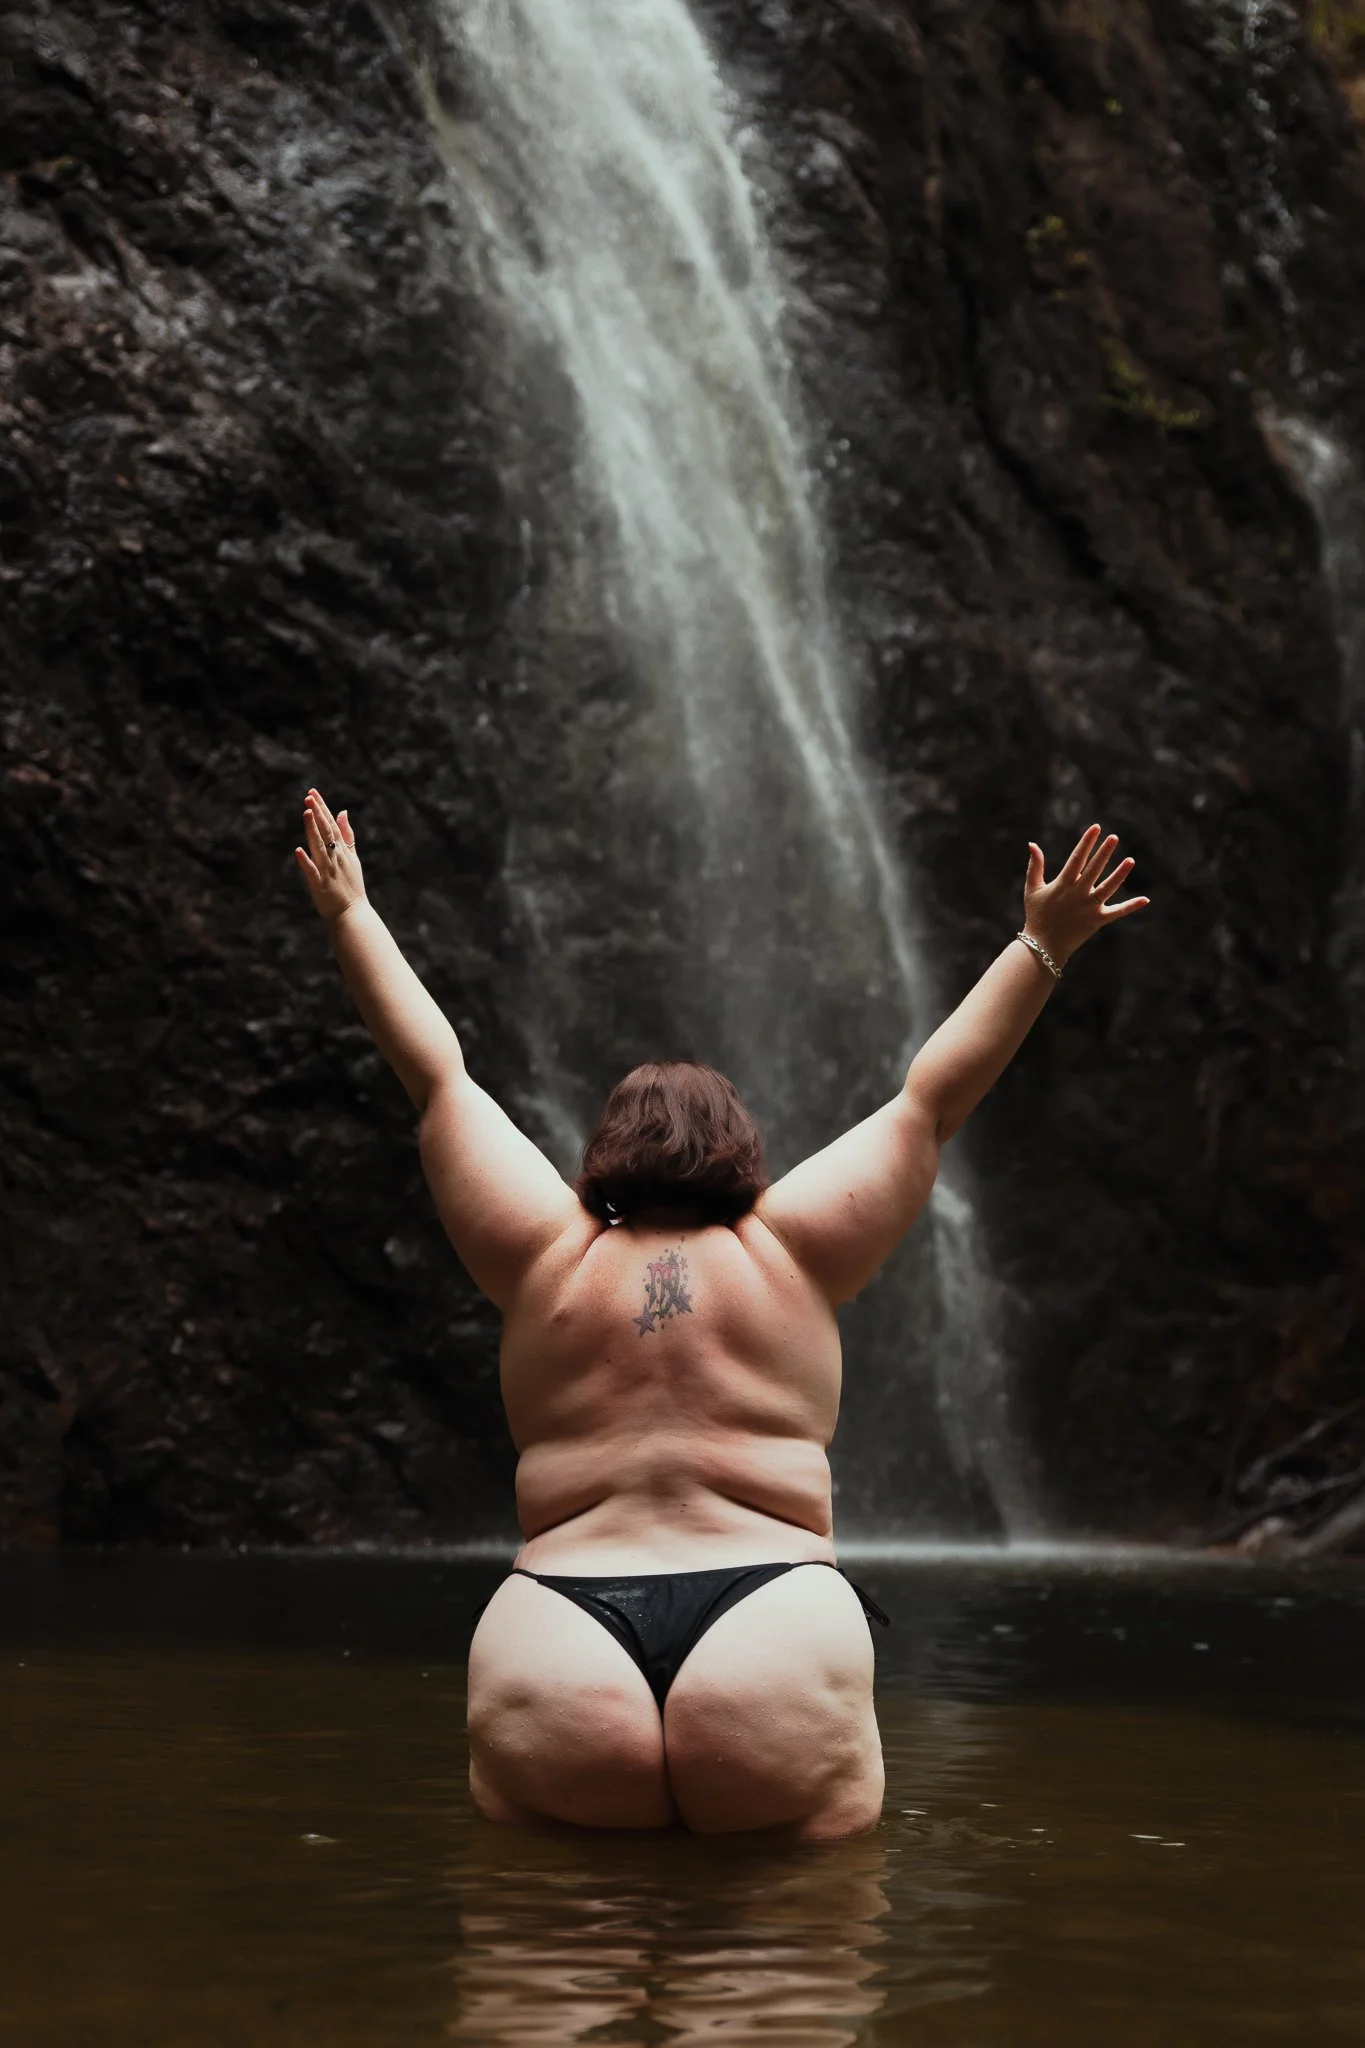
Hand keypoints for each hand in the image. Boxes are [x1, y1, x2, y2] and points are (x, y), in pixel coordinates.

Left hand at [295, 787, 365, 923]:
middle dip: (318, 813)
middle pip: (326, 831)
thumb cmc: (351, 886)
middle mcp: (336, 857)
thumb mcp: (353, 857)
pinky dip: (305, 861)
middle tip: (308, 796)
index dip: (322, 808)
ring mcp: (328, 870)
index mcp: (343, 850)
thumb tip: (343, 812)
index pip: (332, 825)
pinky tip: (298, 850)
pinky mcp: (319, 884)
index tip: (313, 793)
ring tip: (306, 812)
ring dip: (313, 829)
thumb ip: (347, 835)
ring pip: (319, 846)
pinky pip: (311, 871)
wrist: (352, 913)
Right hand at [1023, 823, 1148, 966]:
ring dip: (1120, 874)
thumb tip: (1032, 844)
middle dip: (1104, 852)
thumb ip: (1035, 866)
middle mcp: (1078, 894)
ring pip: (1108, 887)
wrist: (1042, 946)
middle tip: (1114, 837)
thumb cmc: (1036, 915)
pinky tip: (1145, 899)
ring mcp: (1089, 907)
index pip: (1077, 858)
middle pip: (1094, 869)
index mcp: (1063, 884)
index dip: (1086, 842)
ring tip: (1131, 860)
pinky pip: (1117, 912)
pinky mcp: (1097, 920)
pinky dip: (1131, 906)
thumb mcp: (1032, 888)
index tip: (1095, 828)